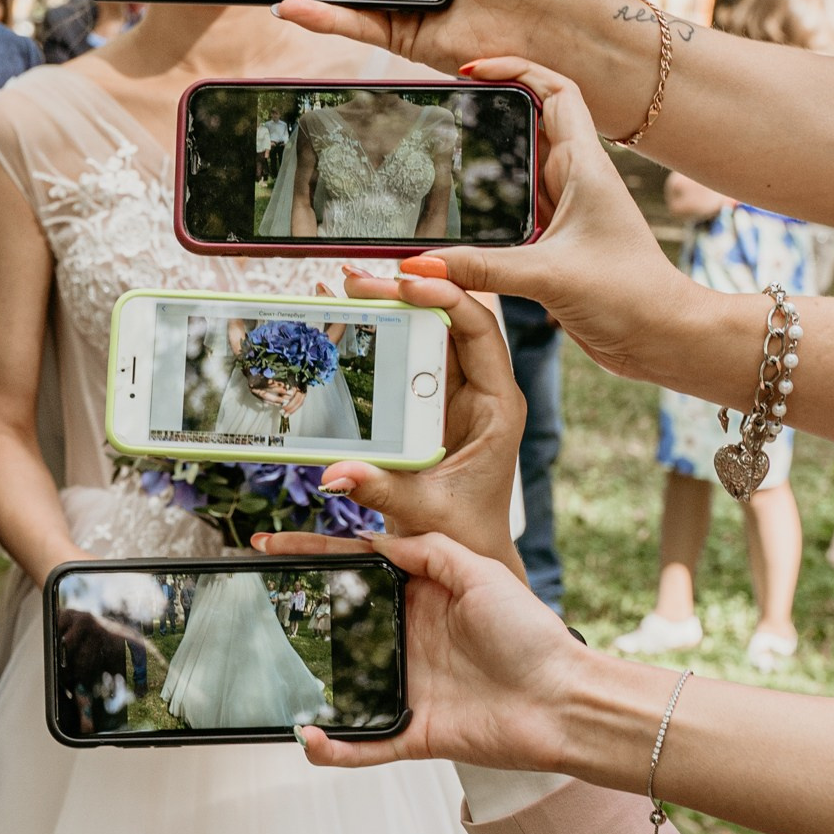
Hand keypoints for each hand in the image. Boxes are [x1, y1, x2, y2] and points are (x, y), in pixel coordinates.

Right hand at [255, 279, 526, 569]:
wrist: (467, 552)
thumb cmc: (464, 533)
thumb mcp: (423, 509)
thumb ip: (381, 488)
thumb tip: (335, 473)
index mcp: (498, 406)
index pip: (478, 331)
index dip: (445, 298)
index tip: (406, 284)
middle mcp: (480, 391)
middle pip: (447, 322)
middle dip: (405, 295)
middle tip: (358, 281)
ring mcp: (454, 395)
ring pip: (425, 334)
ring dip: (389, 310)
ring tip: (345, 288)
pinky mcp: (430, 405)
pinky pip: (407, 359)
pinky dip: (380, 337)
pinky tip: (346, 318)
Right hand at [290, 531, 586, 774]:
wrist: (563, 700)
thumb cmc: (533, 636)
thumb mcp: (481, 571)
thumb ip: (428, 551)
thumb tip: (377, 539)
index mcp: (423, 599)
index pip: (356, 572)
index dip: (313, 558)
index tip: (273, 545)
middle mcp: (410, 642)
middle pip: (340, 627)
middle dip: (295, 616)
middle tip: (255, 602)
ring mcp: (409, 688)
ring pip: (343, 688)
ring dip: (306, 684)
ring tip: (270, 672)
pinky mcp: (414, 732)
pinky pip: (364, 744)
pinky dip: (334, 749)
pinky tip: (309, 737)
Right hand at [403, 62, 714, 388]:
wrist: (663, 338)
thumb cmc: (631, 297)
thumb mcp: (548, 276)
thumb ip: (480, 268)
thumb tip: (418, 264)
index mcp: (585, 167)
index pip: (553, 91)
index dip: (515, 70)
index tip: (471, 71)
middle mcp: (576, 181)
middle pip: (529, 123)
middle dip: (489, 111)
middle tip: (442, 110)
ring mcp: (567, 211)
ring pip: (520, 169)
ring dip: (486, 161)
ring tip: (438, 155)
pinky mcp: (557, 242)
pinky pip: (516, 211)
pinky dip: (488, 207)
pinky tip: (457, 217)